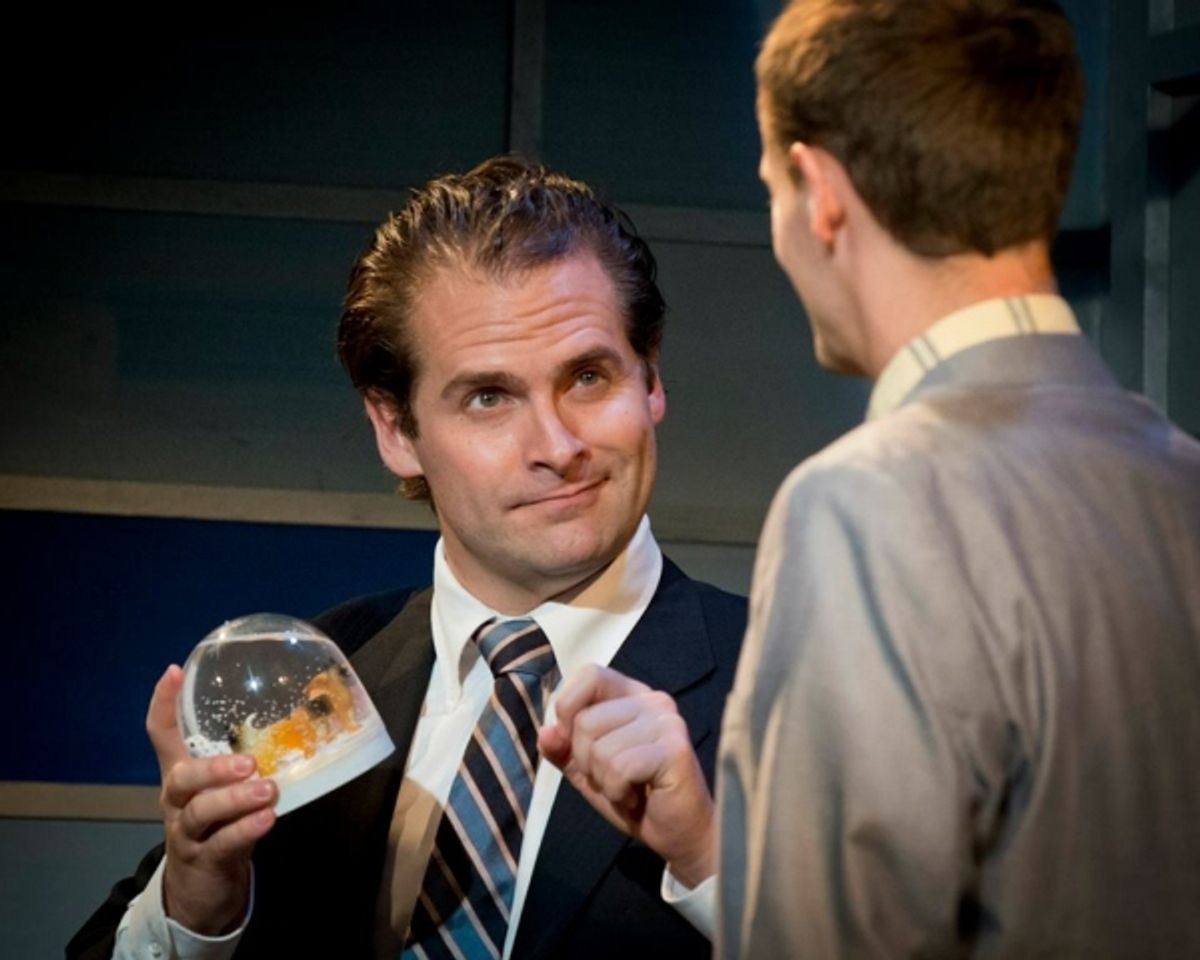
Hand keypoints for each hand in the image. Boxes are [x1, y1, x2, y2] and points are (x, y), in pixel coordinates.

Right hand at [149, 664, 276, 934]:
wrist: (200, 889)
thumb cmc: (218, 825)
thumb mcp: (224, 789)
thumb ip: (245, 759)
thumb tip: (296, 721)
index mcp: (180, 774)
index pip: (162, 734)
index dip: (164, 705)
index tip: (174, 672)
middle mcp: (177, 801)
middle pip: (181, 778)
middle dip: (212, 768)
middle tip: (248, 763)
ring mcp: (186, 833)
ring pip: (201, 812)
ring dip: (235, 799)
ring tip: (268, 791)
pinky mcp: (203, 861)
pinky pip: (222, 844)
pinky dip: (245, 830)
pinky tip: (267, 819)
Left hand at [537, 664, 714, 886]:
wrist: (680, 835)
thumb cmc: (636, 798)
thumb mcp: (588, 772)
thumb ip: (564, 749)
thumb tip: (546, 733)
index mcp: (632, 696)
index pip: (589, 674)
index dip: (569, 709)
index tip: (578, 744)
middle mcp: (653, 700)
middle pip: (585, 720)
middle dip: (586, 761)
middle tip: (614, 778)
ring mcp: (667, 722)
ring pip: (600, 748)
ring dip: (604, 780)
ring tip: (629, 787)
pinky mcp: (674, 749)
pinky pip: (620, 768)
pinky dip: (618, 792)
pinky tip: (638, 797)